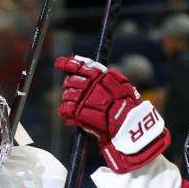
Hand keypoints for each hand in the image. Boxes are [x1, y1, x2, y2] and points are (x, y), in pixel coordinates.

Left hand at [55, 55, 169, 172]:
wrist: (129, 124)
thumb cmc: (129, 106)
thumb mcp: (122, 86)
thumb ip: (106, 79)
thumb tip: (90, 73)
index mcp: (102, 75)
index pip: (81, 65)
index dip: (68, 63)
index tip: (59, 63)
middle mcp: (91, 84)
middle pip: (71, 81)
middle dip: (69, 86)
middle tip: (73, 93)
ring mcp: (84, 97)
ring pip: (67, 94)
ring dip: (68, 100)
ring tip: (74, 106)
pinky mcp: (79, 111)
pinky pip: (66, 108)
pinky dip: (65, 111)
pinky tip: (69, 115)